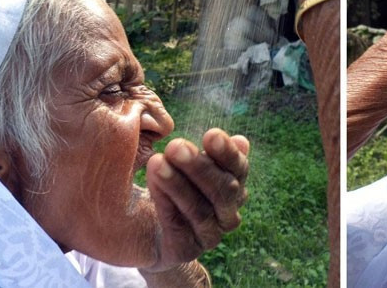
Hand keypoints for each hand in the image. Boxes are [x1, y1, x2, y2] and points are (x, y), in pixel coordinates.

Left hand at [142, 128, 248, 270]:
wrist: (145, 231)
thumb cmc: (168, 186)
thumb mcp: (183, 163)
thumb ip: (207, 152)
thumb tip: (241, 141)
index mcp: (233, 187)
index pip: (239, 169)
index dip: (228, 153)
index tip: (211, 135)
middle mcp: (228, 214)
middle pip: (224, 190)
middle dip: (200, 167)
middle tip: (175, 147)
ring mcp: (209, 236)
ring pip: (201, 210)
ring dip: (178, 184)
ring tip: (157, 162)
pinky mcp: (185, 251)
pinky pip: (177, 225)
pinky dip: (165, 201)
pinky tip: (152, 182)